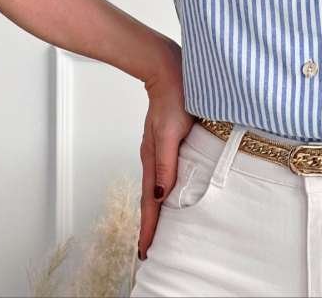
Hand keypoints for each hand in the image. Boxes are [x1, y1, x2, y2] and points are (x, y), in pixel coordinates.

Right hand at [137, 47, 194, 259]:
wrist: (169, 69)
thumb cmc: (176, 96)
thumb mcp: (171, 131)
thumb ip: (166, 161)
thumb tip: (160, 194)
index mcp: (153, 158)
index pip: (149, 201)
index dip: (149, 228)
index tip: (145, 252)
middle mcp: (153, 156)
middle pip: (149, 198)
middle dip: (149, 225)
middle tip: (148, 250)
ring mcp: (157, 148)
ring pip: (155, 185)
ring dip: (155, 209)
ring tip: (157, 228)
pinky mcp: (165, 140)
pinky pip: (162, 172)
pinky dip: (162, 189)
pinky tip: (168, 192)